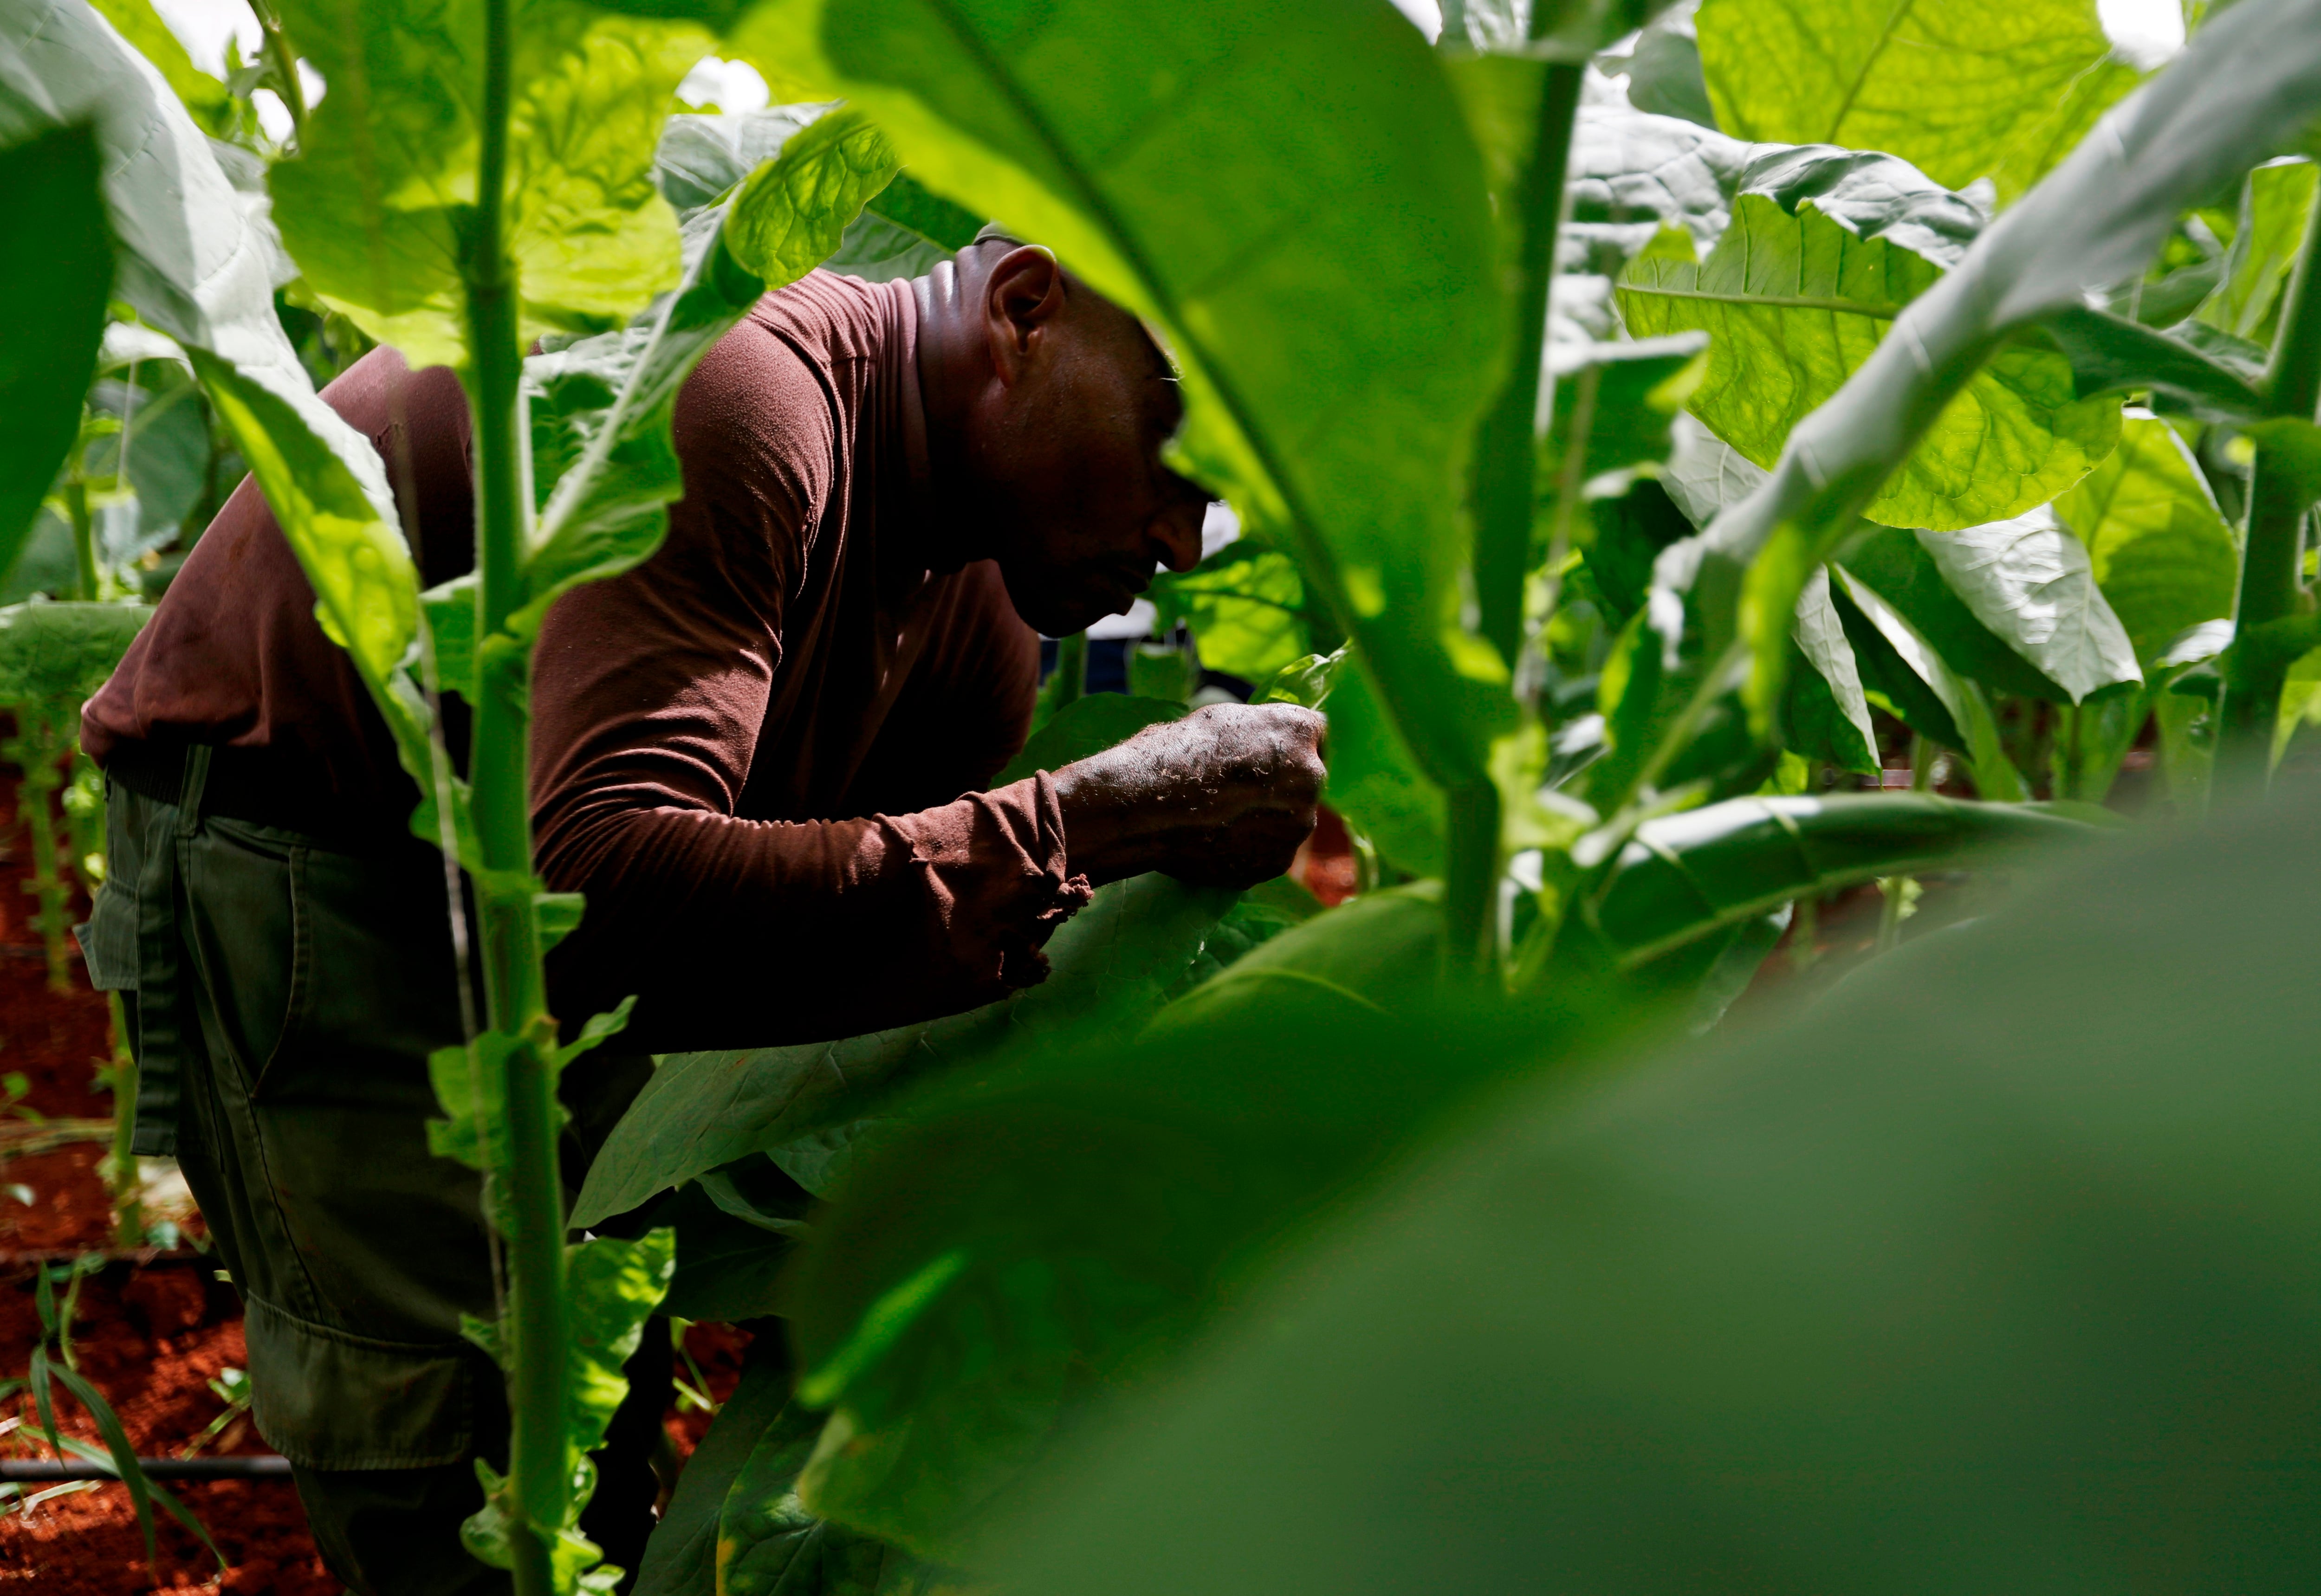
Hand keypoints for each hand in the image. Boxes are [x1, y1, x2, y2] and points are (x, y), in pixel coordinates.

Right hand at [1052, 703, 1325, 887]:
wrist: (1142, 808)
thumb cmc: (1172, 752)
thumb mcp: (1219, 720)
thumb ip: (1257, 732)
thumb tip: (1262, 745)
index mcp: (1299, 732)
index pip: (1315, 735)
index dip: (1287, 746)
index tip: (1265, 754)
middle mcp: (1311, 779)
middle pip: (1305, 781)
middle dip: (1279, 784)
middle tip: (1237, 789)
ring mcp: (1297, 827)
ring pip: (1289, 819)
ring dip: (1266, 819)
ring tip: (1221, 818)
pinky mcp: (1276, 863)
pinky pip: (1270, 850)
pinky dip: (1250, 846)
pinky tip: (1217, 839)